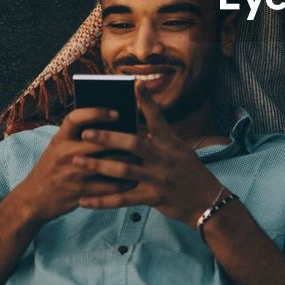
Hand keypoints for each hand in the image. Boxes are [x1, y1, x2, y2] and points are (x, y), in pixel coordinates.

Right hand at [11, 107, 139, 224]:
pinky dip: (124, 184)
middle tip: (141, 137)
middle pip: (101, 141)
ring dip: (129, 161)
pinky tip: (134, 180)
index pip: (76, 117)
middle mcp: (65, 154)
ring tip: (142, 158)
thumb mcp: (58, 148)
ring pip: (110, 164)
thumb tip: (113, 126)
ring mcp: (73, 174)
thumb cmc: (52, 168)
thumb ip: (78, 137)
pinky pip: (109, 187)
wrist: (33, 199)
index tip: (117, 112)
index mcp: (60, 139)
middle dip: (124, 140)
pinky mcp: (80, 192)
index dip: (97, 112)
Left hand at [73, 80, 221, 223]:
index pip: (156, 117)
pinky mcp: (154, 197)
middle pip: (133, 143)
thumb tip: (132, 126)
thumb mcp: (179, 149)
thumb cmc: (188, 171)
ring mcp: (159, 177)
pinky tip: (85, 200)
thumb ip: (157, 139)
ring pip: (124, 170)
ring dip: (99, 165)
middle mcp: (164, 157)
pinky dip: (102, 200)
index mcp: (169, 142)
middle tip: (86, 132)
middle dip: (108, 137)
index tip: (134, 83)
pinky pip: (123, 199)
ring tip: (78, 161)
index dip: (146, 100)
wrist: (207, 200)